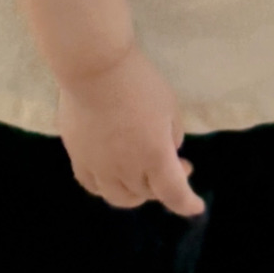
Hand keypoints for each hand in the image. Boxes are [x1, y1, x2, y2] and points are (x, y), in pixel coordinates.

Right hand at [55, 44, 205, 217]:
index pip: (175, 195)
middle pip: (147, 194)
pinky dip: (105, 185)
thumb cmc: (138, 81)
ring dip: (135, 192)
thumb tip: (165, 150)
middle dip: (164, 185)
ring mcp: (98, 165)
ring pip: (117, 197)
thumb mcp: (169, 106)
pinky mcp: (77, 155)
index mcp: (155, 157)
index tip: (196, 205)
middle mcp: (126, 169)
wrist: (93, 66)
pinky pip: (91, 183)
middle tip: (174, 165)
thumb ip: (172, 135)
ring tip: (141, 176)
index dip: (187, 204)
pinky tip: (110, 173)